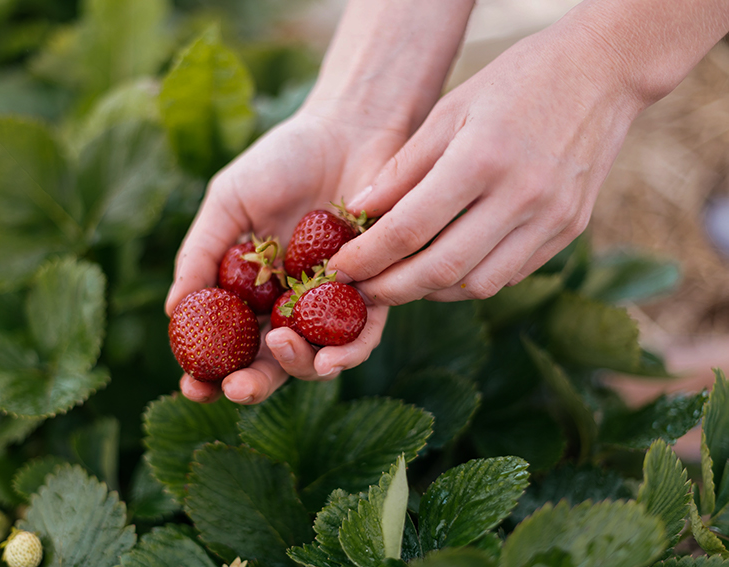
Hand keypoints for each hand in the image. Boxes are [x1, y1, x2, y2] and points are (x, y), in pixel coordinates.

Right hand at [164, 108, 403, 403]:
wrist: (347, 128)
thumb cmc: (282, 160)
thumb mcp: (228, 202)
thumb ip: (201, 253)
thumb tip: (172, 312)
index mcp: (253, 289)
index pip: (229, 343)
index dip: (208, 371)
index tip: (191, 385)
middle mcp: (292, 303)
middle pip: (272, 361)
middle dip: (252, 385)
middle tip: (235, 389)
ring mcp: (333, 301)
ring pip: (318, 356)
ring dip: (300, 367)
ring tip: (282, 348)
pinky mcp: (377, 289)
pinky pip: (365, 333)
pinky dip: (349, 351)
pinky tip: (332, 357)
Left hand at [329, 23, 644, 304]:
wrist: (603, 71)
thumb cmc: (516, 81)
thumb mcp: (449, 109)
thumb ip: (402, 167)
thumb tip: (357, 213)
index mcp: (481, 160)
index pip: (409, 229)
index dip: (367, 256)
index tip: (339, 267)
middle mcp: (521, 197)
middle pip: (441, 270)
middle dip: (392, 289)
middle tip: (362, 290)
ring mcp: (551, 219)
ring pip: (477, 284)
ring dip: (431, 291)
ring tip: (401, 280)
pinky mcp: (569, 230)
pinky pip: (510, 274)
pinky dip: (470, 280)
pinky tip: (446, 267)